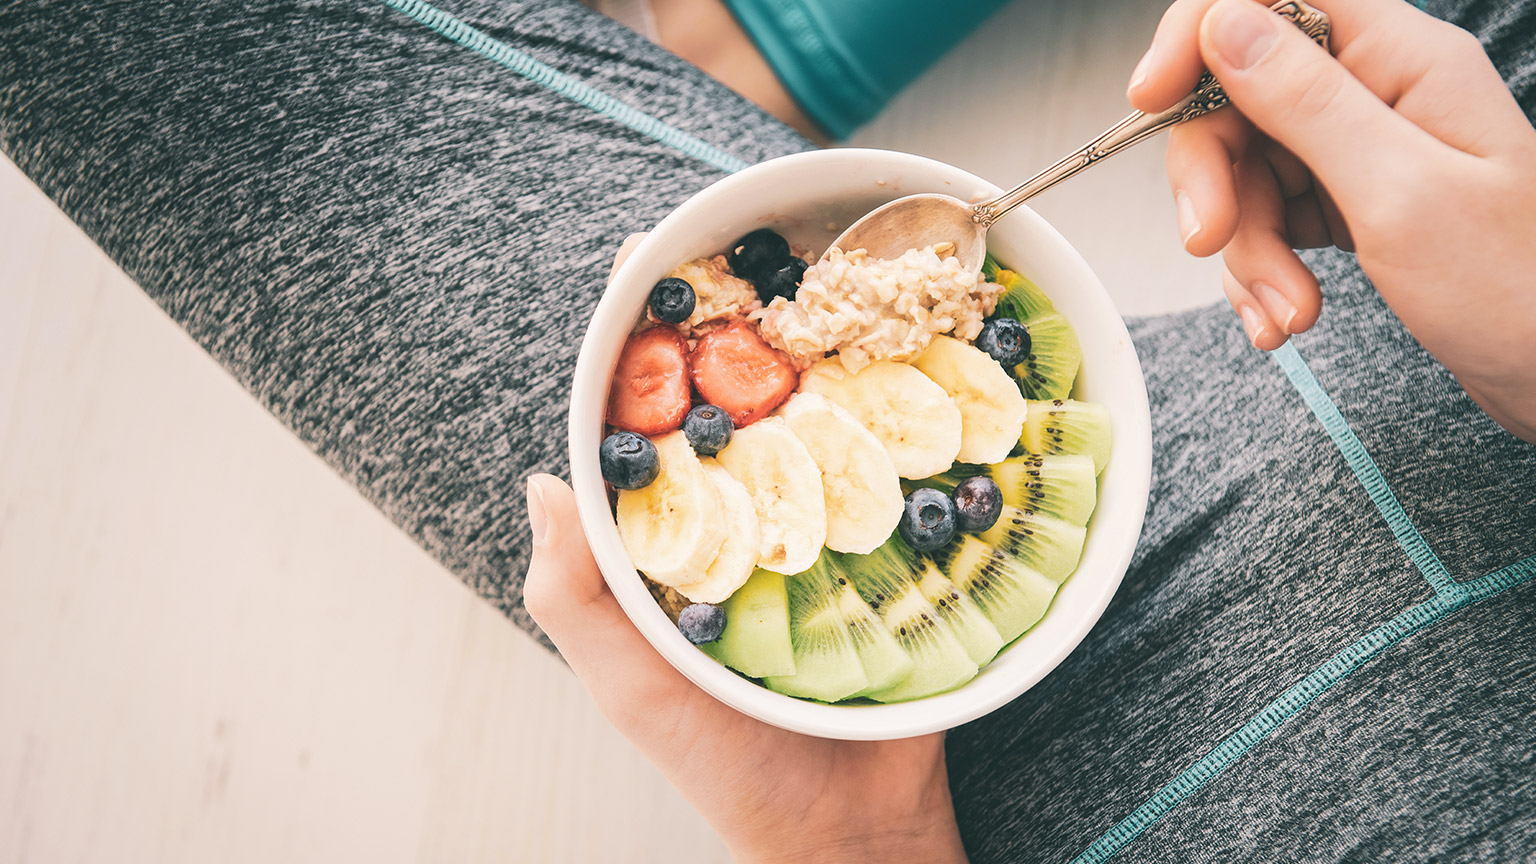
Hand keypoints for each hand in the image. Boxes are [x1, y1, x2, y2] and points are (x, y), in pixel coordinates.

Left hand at [521, 237, 967, 863]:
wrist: (854, 832)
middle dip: (746, 323)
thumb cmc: (731, 768)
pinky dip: (906, 421)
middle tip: (760, 243)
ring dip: (829, 354)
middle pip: (741, 405)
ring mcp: (825, 537)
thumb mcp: (635, 690)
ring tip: (840, 280)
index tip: (642, 261)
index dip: (639, 346)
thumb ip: (577, 600)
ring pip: (822, 426)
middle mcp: (749, 527)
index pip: (649, 427)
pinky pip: (899, 477)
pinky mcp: (895, 556)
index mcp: (678, 547)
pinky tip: (920, 366)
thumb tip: (541, 483)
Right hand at [1128, 0, 1535, 441]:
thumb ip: (1305, 102)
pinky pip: (1269, 219)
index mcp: (1402, 59)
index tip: (1150, 99)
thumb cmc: (1517, 290)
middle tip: (1210, 239)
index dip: (1199, 35)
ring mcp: (1362, 151)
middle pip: (1241, 97)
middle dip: (1213, 176)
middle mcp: (1378, 92)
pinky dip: (1262, 271)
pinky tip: (1283, 317)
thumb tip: (1224, 24)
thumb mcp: (1397, 193)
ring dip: (1246, 248)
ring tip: (1284, 309)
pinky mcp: (1350, 205)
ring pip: (1247, 171)